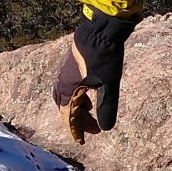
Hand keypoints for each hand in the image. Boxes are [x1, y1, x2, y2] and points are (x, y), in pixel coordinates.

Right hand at [52, 9, 138, 138]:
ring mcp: (65, 72)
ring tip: (91, 115)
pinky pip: (70, 87)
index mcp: (68, 89)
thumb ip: (107, 107)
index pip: (68, 116)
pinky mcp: (71, 65)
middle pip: (66, 108)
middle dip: (77, 121)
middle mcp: (62, 82)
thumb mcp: (109, 84)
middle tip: (91, 131)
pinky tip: (89, 94)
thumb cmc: (104, 56)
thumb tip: (106, 129)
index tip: (81, 141)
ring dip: (78, 109)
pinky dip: (78, 96)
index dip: (75, 130)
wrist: (100, 29)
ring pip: (67, 97)